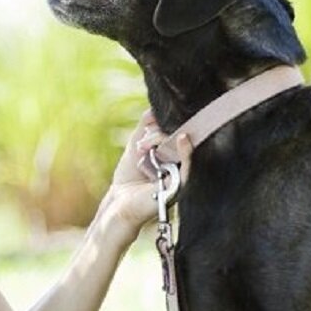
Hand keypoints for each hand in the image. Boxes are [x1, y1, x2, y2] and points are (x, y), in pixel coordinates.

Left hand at [99, 110, 194, 238]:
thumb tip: (155, 108)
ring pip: (182, 147)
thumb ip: (146, 125)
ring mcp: (183, 174)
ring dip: (162, 142)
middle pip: (180, 136)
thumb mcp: (136, 144)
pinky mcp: (182, 185)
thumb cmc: (129, 176)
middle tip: (142, 144)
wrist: (120, 202)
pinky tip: (183, 139)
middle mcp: (182, 163)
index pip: (178, 129)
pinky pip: (190, 167)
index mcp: (175, 153)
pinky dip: (187, 152)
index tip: (149, 126)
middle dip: (159, 134)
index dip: (166, 123)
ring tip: (143, 148)